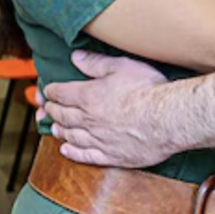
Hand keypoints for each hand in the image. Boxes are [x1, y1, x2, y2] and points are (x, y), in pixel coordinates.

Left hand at [41, 51, 176, 167]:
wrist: (168, 119)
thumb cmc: (148, 90)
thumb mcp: (122, 66)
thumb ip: (96, 63)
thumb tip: (75, 57)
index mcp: (88, 96)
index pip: (62, 93)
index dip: (53, 91)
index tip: (48, 91)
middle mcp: (89, 119)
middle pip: (63, 116)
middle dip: (52, 111)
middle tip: (46, 109)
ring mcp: (99, 139)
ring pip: (71, 136)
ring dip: (60, 131)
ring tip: (54, 128)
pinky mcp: (111, 156)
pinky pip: (85, 156)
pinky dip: (72, 153)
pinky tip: (66, 150)